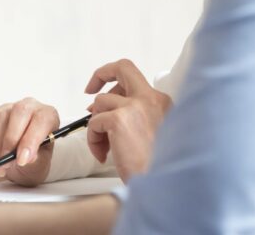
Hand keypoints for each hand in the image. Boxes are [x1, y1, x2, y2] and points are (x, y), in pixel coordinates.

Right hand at [0, 97, 58, 185]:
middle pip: (18, 113)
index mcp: (48, 115)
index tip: (22, 160)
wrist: (23, 159)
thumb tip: (27, 157)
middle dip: (10, 141)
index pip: (41, 120)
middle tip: (6, 165)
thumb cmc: (35, 158)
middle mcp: (28, 106)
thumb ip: (37, 158)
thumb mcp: (41, 162)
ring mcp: (6, 108)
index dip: (30, 140)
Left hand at [83, 59, 171, 181]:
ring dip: (96, 125)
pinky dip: (93, 139)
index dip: (118, 83)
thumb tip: (105, 108)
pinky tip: (103, 155)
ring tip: (105, 147)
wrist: (165, 186)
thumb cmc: (158, 167)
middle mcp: (151, 99)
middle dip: (101, 73)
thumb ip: (136, 116)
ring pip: (100, 103)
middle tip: (88, 90)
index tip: (108, 90)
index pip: (136, 79)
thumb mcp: (155, 134)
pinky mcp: (119, 120)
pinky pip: (93, 122)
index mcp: (162, 103)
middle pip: (122, 68)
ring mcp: (135, 107)